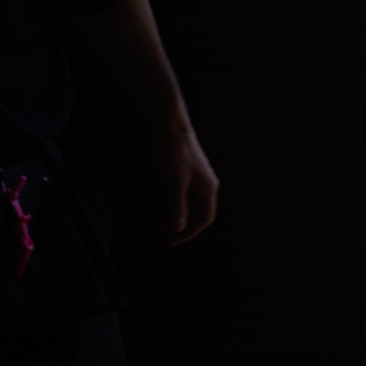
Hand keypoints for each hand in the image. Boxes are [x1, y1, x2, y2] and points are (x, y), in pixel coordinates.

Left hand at [153, 123, 219, 244]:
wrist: (168, 124)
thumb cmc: (174, 150)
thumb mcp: (174, 182)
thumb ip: (176, 206)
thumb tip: (178, 228)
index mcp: (207, 188)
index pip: (204, 218)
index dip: (189, 232)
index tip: (172, 241)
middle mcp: (203, 185)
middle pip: (195, 213)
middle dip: (180, 226)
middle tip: (163, 236)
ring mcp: (192, 178)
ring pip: (185, 204)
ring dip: (172, 215)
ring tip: (158, 225)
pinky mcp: (180, 172)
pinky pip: (177, 194)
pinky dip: (168, 203)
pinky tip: (157, 206)